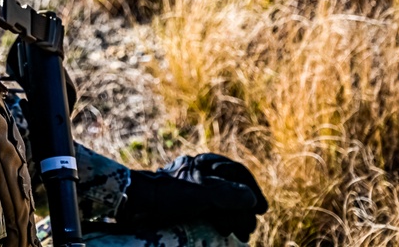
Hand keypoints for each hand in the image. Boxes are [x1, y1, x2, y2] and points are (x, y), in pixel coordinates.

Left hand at [115, 153, 268, 241]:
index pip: (238, 174)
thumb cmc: (168, 194)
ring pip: (221, 202)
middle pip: (231, 190)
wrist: (137, 202)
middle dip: (243, 211)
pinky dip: (219, 220)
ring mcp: (192, 188)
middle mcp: (201, 173)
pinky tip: (223, 232)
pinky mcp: (185, 202)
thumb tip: (251, 199)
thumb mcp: (202, 192)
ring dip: (233, 218)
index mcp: (205, 163)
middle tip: (249, 231)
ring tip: (240, 235)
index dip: (252, 191)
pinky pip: (209, 210)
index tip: (262, 211)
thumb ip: (228, 194)